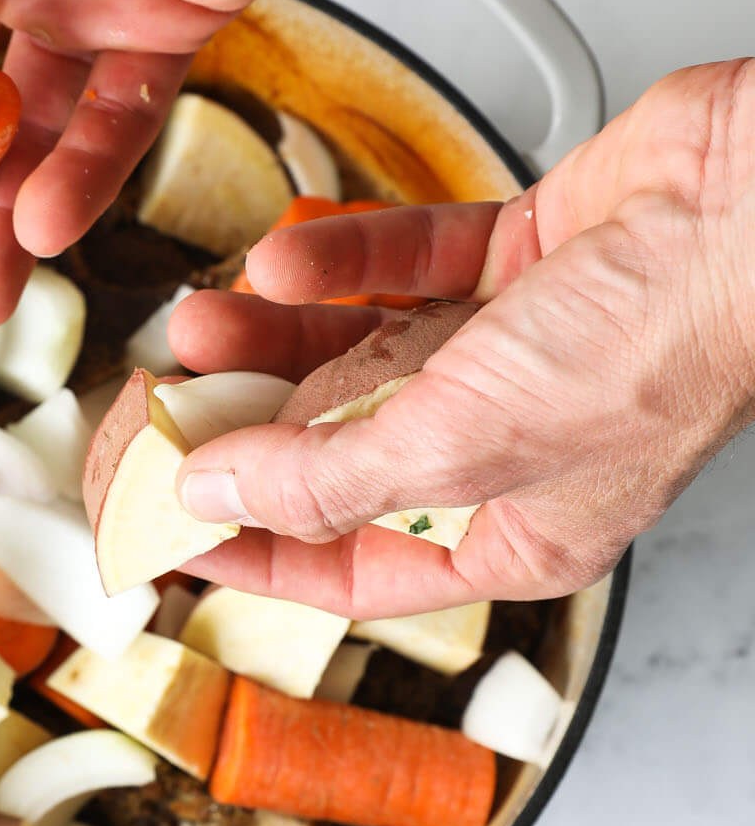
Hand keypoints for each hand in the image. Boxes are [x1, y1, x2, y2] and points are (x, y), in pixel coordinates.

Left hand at [172, 62, 754, 614]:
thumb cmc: (659, 345)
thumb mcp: (460, 444)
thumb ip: (324, 477)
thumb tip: (215, 495)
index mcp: (515, 536)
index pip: (351, 570)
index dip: (251, 553)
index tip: (165, 530)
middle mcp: (512, 449)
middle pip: (344, 453)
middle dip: (250, 428)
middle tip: (172, 401)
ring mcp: (517, 352)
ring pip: (362, 352)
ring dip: (277, 334)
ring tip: (204, 318)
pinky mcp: (519, 260)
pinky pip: (405, 264)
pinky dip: (342, 259)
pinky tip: (283, 255)